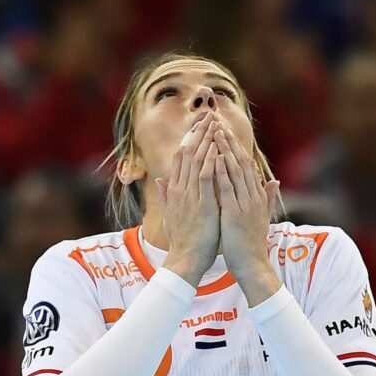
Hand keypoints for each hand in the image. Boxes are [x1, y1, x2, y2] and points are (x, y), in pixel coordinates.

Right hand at [154, 113, 221, 287]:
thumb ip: (166, 194)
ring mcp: (190, 196)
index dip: (190, 138)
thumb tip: (159, 179)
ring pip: (198, 162)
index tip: (198, 123)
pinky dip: (211, 162)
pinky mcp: (202, 205)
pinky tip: (217, 147)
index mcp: (175, 190)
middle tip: (208, 114)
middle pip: (188, 153)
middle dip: (198, 133)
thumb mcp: (171, 213)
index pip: (181, 157)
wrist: (185, 260)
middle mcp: (180, 189)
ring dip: (206, 141)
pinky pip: (206, 179)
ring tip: (214, 123)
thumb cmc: (182, 240)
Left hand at [213, 124, 280, 305]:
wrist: (253, 266)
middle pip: (242, 162)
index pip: (247, 166)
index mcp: (255, 197)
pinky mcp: (236, 214)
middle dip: (230, 142)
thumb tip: (275, 181)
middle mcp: (252, 196)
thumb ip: (267, 198)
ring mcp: (245, 204)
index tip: (226, 131)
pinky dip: (222, 172)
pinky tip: (215, 158)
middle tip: (219, 123)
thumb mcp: (260, 217)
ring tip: (216, 132)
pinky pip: (228, 189)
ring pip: (235, 171)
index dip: (237, 147)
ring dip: (225, 150)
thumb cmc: (251, 245)